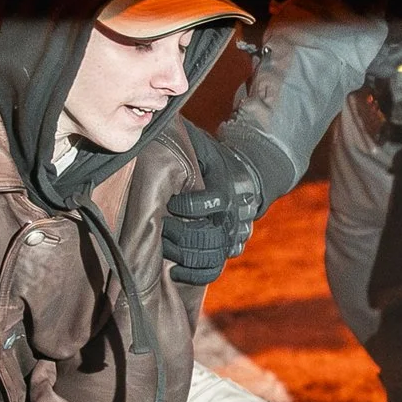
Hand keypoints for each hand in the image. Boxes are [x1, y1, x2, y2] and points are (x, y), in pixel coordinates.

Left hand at [163, 126, 264, 286]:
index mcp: (228, 187)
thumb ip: (182, 141)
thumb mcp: (202, 144)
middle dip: (180, 234)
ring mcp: (234, 234)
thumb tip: (152, 126)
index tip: (170, 202)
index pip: (213, 201)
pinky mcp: (229, 248)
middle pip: (209, 234)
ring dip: (183, 255)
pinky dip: (194, 275)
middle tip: (161, 226)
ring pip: (211, 255)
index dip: (189, 206)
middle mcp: (235, 214)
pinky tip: (174, 271)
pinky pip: (213, 270)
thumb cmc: (214, 159)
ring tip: (164, 246)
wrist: (248, 176)